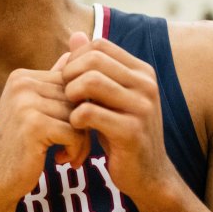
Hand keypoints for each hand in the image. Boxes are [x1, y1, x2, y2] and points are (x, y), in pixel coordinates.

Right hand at [0, 55, 79, 208]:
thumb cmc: (18, 148)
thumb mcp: (32, 111)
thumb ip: (52, 86)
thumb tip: (73, 54)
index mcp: (21, 77)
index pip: (70, 83)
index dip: (78, 109)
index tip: (71, 131)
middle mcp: (21, 84)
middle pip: (76, 98)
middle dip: (84, 125)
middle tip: (74, 148)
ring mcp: (25, 103)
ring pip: (79, 115)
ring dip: (82, 140)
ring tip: (69, 155)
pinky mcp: (33, 125)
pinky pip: (75, 132)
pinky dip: (76, 150)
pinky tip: (62, 160)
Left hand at [59, 34, 178, 202]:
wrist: (147, 176)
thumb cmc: (121, 133)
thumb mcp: (109, 98)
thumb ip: (93, 68)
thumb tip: (75, 35)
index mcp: (142, 72)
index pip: (99, 45)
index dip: (76, 59)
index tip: (68, 79)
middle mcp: (146, 84)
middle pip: (93, 59)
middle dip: (70, 75)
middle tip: (64, 96)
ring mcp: (141, 107)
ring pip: (90, 82)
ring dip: (71, 96)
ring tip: (70, 111)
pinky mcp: (131, 131)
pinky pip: (89, 113)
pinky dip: (74, 119)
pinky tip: (76, 129)